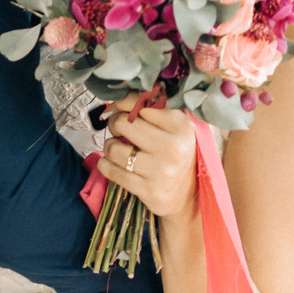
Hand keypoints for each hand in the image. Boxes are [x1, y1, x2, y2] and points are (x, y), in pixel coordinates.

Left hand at [98, 97, 197, 220]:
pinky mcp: (148, 189)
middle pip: (123, 123)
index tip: (117, 108)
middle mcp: (173, 147)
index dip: (122, 103)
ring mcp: (161, 170)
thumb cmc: (175, 153)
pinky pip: (111, 171)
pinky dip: (105, 164)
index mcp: (180, 126)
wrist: (188, 194)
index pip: (140, 103)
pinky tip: (111, 162)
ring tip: (117, 148)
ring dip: (109, 146)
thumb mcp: (175, 127)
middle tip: (118, 129)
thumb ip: (153, 109)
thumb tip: (118, 98)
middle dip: (114, 123)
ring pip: (114, 148)